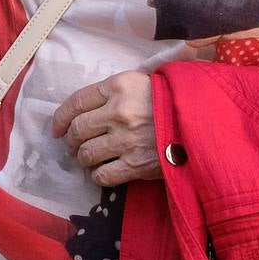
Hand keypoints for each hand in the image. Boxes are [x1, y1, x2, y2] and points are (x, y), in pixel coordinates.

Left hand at [51, 72, 160, 186]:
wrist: (202, 123)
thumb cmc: (169, 101)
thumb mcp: (139, 83)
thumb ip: (112, 92)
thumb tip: (83, 108)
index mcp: (118, 86)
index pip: (76, 102)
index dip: (60, 117)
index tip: (56, 128)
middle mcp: (119, 112)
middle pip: (77, 130)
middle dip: (70, 140)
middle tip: (72, 144)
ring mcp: (127, 140)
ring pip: (87, 153)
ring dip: (82, 158)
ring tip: (85, 158)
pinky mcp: (137, 165)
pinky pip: (104, 175)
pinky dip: (97, 176)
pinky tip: (100, 172)